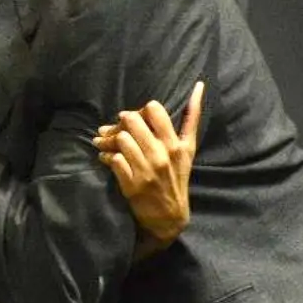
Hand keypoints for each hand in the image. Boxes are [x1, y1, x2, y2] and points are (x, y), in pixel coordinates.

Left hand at [93, 81, 204, 245]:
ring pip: (121, 139)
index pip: (154, 111)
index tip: (135, 119)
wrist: (168, 216)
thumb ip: (192, 117)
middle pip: (131, 121)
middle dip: (120, 123)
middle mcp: (163, 155)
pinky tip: (106, 158)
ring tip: (104, 142)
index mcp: (177, 144)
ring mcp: (147, 169)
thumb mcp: (188, 148)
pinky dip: (106, 157)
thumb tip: (198, 86)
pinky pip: (113, 160)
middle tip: (114, 128)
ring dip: (108, 140)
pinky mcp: (132, 183)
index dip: (140, 111)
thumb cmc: (177, 177)